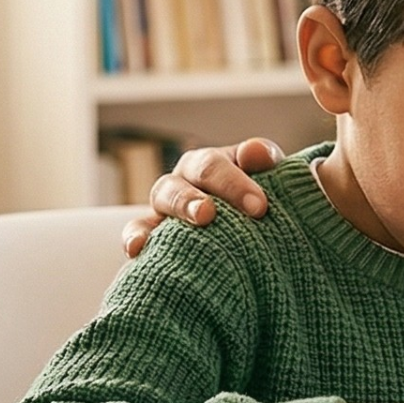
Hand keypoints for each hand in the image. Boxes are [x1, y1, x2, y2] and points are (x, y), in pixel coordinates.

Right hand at [119, 138, 285, 257]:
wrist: (247, 235)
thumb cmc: (257, 207)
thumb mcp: (269, 182)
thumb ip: (266, 162)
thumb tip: (256, 153)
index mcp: (212, 164)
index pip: (216, 165)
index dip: (235, 183)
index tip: (259, 208)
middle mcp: (186, 178)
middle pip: (190, 176)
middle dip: (203, 194)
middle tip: (215, 213)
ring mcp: (166, 205)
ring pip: (163, 195)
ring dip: (179, 205)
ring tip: (198, 219)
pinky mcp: (152, 234)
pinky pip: (137, 230)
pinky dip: (134, 236)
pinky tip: (136, 249)